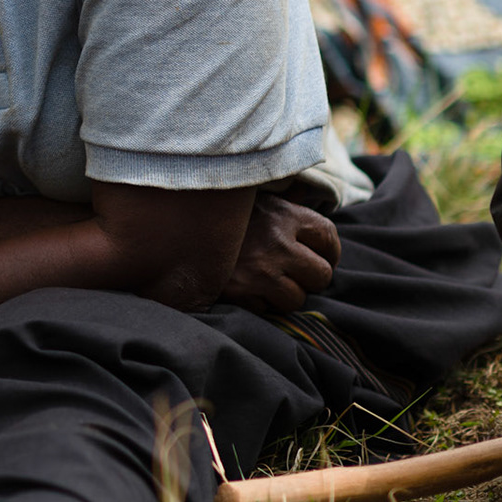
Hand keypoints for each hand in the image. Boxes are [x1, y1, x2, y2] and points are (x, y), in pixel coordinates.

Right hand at [217, 192, 340, 313]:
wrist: (172, 230)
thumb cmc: (217, 214)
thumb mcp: (251, 199)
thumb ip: (280, 201)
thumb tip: (306, 192)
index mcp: (283, 214)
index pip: (328, 236)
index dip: (330, 252)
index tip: (321, 258)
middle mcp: (277, 242)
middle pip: (321, 274)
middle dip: (309, 279)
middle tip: (292, 275)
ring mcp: (261, 269)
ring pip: (297, 298)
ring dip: (284, 295)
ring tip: (266, 284)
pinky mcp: (241, 292)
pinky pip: (267, 309)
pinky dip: (258, 303)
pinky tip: (245, 289)